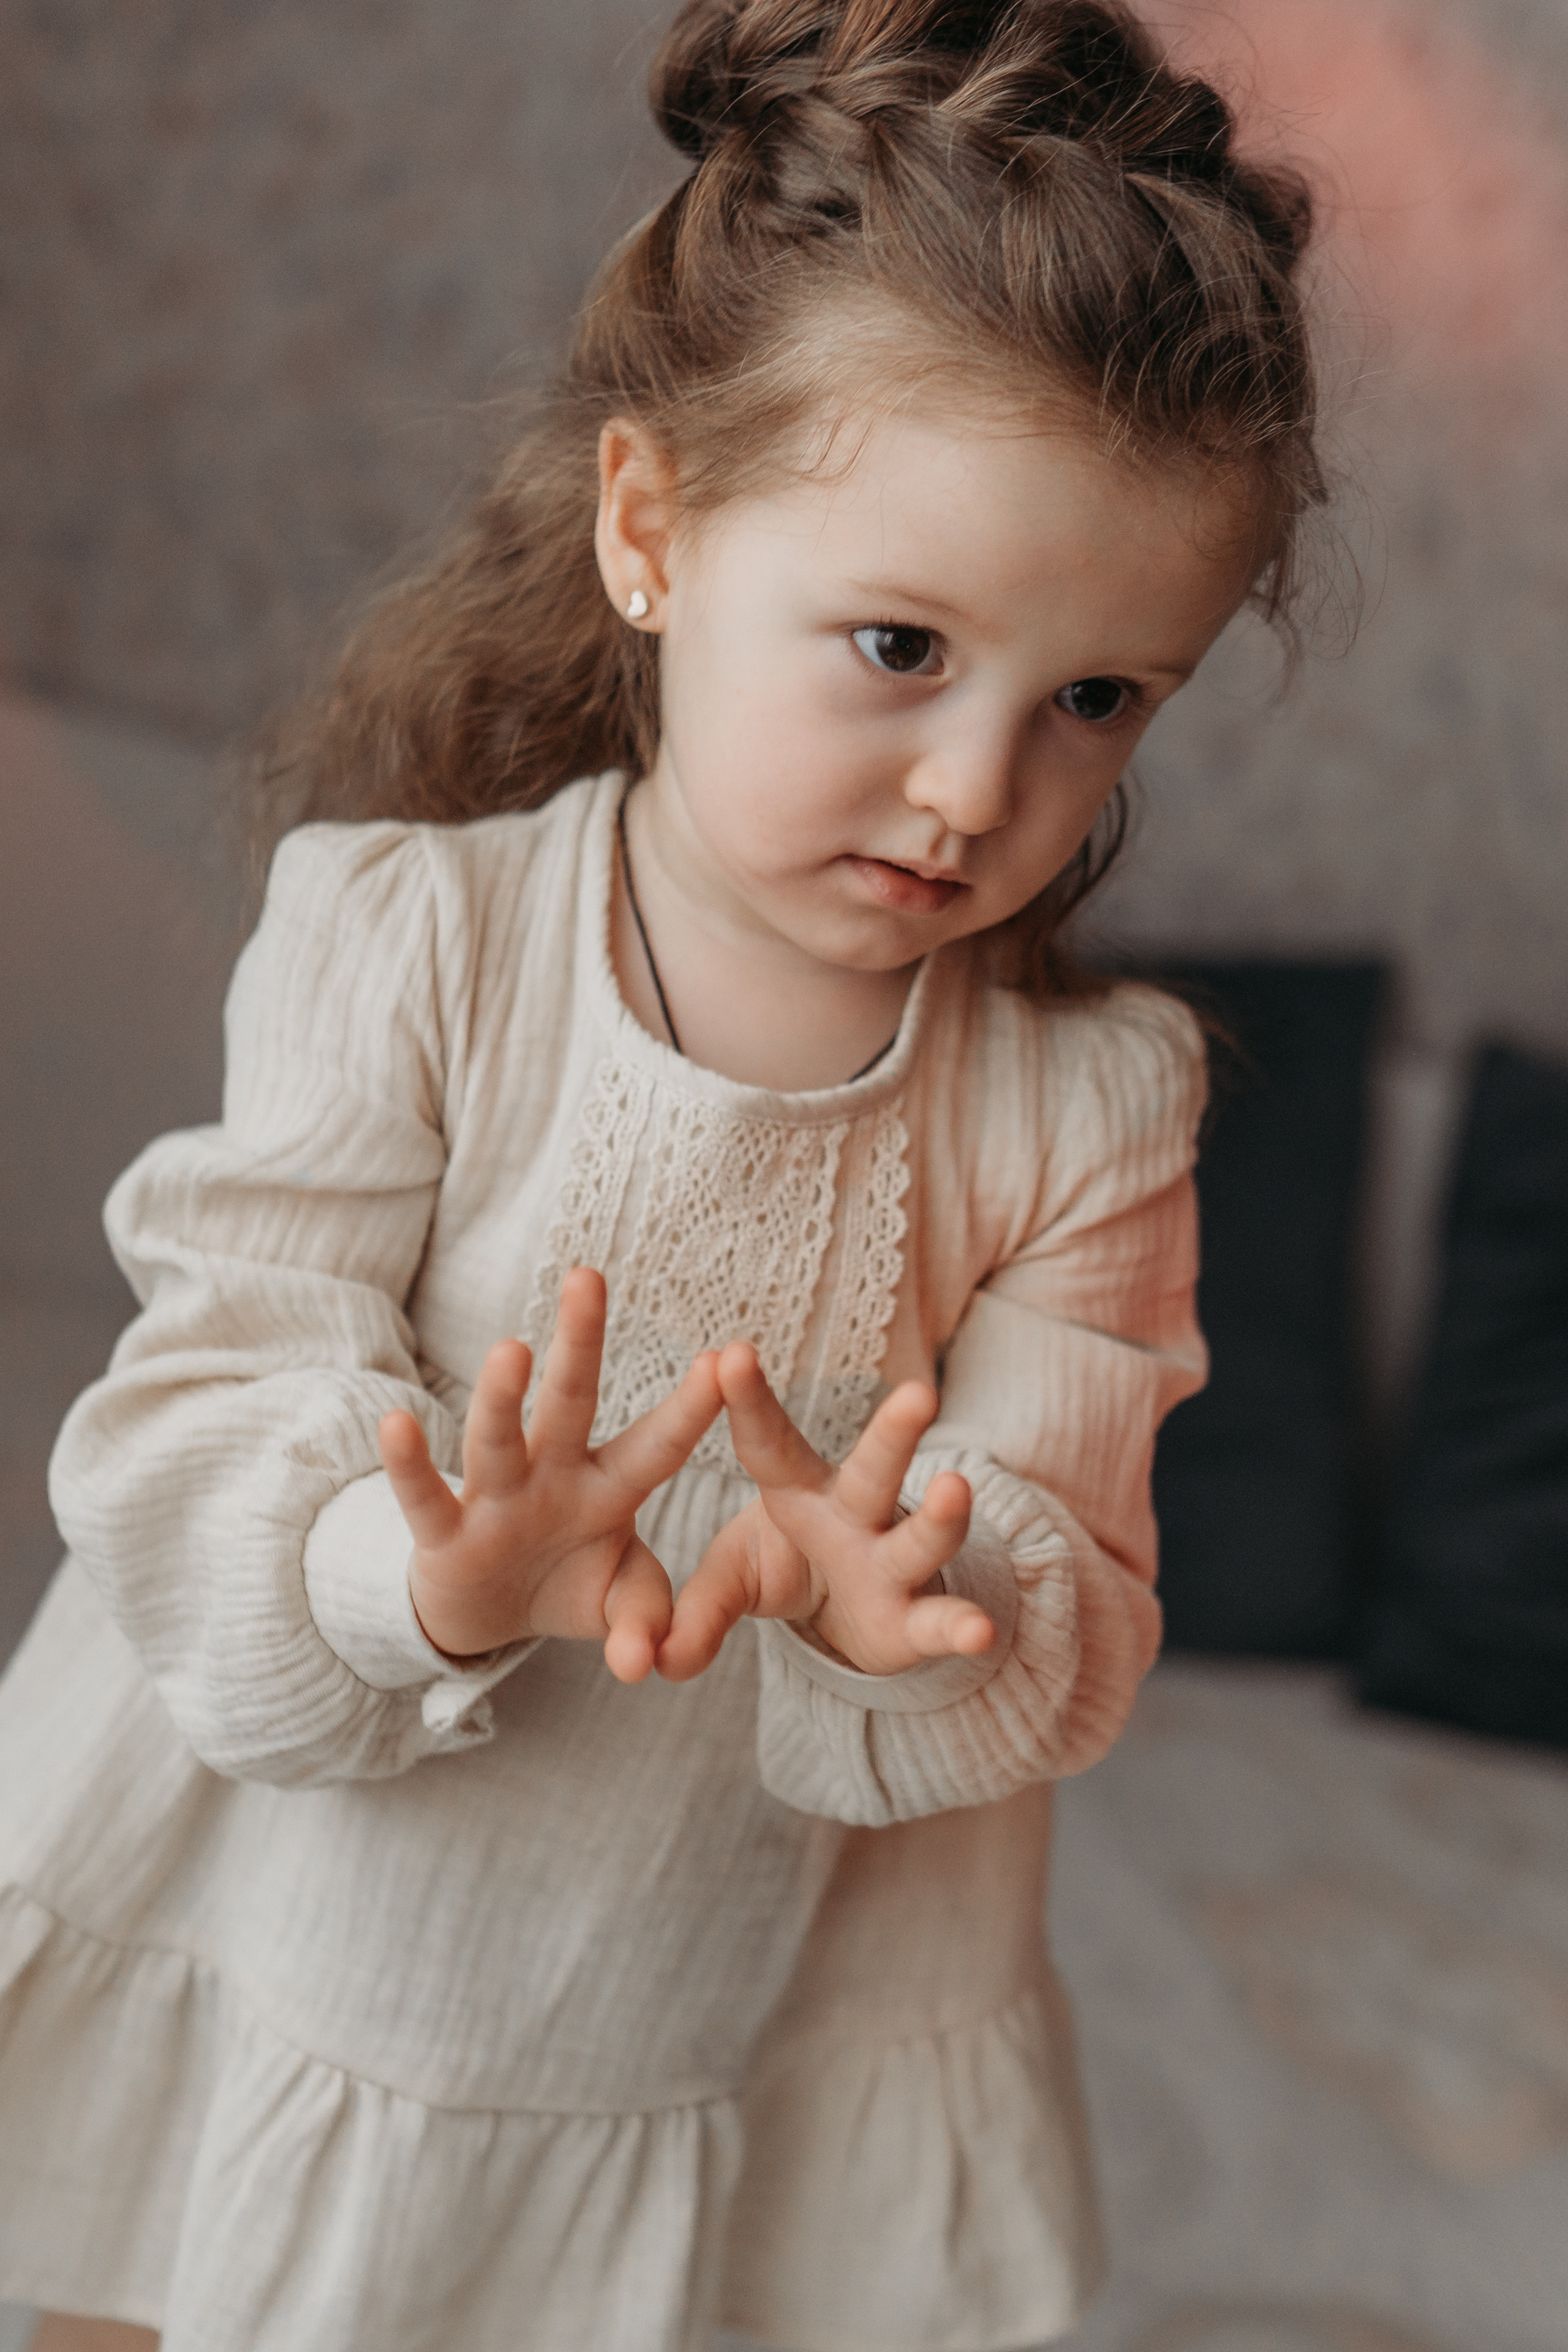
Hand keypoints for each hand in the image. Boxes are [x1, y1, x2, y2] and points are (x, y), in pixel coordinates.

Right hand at [378, 1267, 720, 1683]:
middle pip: (570, 1401)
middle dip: (581, 1342)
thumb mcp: (620, 1603)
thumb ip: (644, 1620)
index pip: (658, 1443)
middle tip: (588, 1276)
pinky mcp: (445, 1534)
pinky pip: (424, 1497)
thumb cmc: (569, 1585)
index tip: (729, 1356)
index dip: (692, 1406)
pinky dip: (410, 1466)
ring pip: (497, 1440)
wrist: (491, 1615)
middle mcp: (551, 1477)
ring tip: (511, 1349)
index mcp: (608, 1488)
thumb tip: (643, 1663)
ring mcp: (495, 1500)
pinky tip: (398, 1424)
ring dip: (502, 1399)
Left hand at [656, 1343, 993, 1681]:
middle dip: (896, 1432)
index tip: (730, 1354)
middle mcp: (855, 1514)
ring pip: (921, 1536)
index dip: (750, 1400)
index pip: (770, 1441)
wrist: (849, 1609)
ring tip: (956, 1488)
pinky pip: (939, 1621)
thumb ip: (697, 1609)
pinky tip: (981, 1631)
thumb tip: (654, 1660)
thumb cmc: (785, 1564)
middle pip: (876, 1468)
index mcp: (798, 1490)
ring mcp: (892, 1562)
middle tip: (917, 1395)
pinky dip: (961, 1627)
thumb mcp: (733, 1578)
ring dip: (940, 1517)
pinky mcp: (914, 1619)